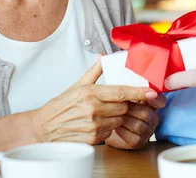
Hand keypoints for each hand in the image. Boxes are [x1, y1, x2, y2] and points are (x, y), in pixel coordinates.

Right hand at [29, 55, 157, 144]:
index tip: (152, 92)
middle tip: (124, 103)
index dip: (139, 92)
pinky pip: (111, 133)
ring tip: (105, 114)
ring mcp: (94, 125)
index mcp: (90, 93)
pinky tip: (99, 124)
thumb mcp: (76, 86)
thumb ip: (93, 72)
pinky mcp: (93, 139)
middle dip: (127, 105)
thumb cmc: (60, 107)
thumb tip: (102, 56)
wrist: (43, 129)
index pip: (122, 92)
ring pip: (119, 121)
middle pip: (124, 107)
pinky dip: (109, 128)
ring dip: (117, 117)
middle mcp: (93, 109)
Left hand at [105, 95, 166, 149]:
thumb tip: (138, 83)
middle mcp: (152, 118)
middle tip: (118, 106)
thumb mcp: (123, 94)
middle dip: (131, 109)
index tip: (148, 95)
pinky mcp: (140, 142)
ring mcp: (147, 131)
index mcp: (151, 103)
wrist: (106, 122)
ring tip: (115, 116)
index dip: (155, 99)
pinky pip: (135, 138)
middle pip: (147, 113)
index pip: (161, 101)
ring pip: (140, 126)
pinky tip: (117, 128)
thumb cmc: (115, 106)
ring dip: (125, 121)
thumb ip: (132, 90)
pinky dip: (123, 133)